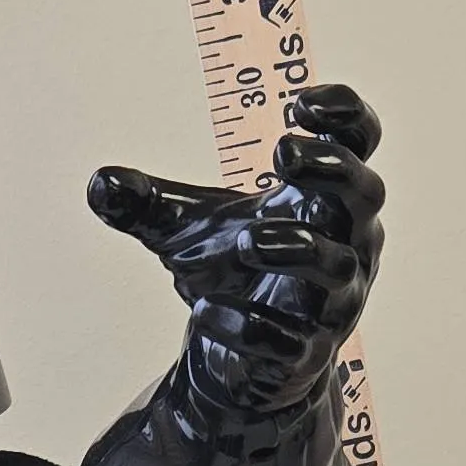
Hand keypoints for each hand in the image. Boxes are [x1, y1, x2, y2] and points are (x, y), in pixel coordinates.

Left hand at [88, 83, 383, 423]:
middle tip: (282, 151)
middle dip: (330, 170)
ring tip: (242, 242)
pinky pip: (287, 339)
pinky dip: (246, 324)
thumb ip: (143, 204)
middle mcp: (342, 243)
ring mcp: (330, 301)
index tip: (300, 106)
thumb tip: (100, 185)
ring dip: (293, 248)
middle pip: (364, 194)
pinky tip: (203, 314)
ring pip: (335, 268)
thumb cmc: (232, 274)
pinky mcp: (305, 354)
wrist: (240, 359)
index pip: (357, 143)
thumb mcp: (180, 230)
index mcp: (320, 199)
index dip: (344, 115)